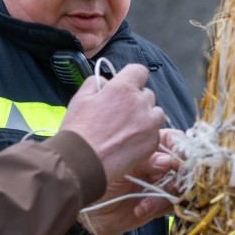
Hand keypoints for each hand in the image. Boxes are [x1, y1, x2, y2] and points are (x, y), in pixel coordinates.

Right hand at [60, 64, 164, 183]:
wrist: (80, 163)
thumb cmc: (78, 132)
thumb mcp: (80, 98)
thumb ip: (96, 83)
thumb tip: (107, 83)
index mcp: (122, 88)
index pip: (139, 71)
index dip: (133, 78)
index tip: (127, 85)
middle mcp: (139, 103)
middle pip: (147, 94)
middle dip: (136, 100)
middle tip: (121, 113)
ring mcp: (148, 124)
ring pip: (156, 114)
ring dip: (146, 117)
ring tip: (127, 129)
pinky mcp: (151, 143)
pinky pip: (155, 134)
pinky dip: (146, 137)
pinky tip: (129, 143)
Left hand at [81, 129, 180, 234]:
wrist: (89, 208)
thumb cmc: (99, 176)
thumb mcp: (120, 162)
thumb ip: (145, 160)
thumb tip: (169, 161)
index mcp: (152, 146)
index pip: (176, 141)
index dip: (181, 148)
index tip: (178, 157)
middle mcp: (160, 165)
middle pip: (183, 164)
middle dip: (176, 173)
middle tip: (164, 179)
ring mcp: (161, 184)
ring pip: (179, 186)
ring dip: (164, 192)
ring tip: (145, 198)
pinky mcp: (159, 205)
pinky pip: (170, 205)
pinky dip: (156, 206)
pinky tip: (140, 208)